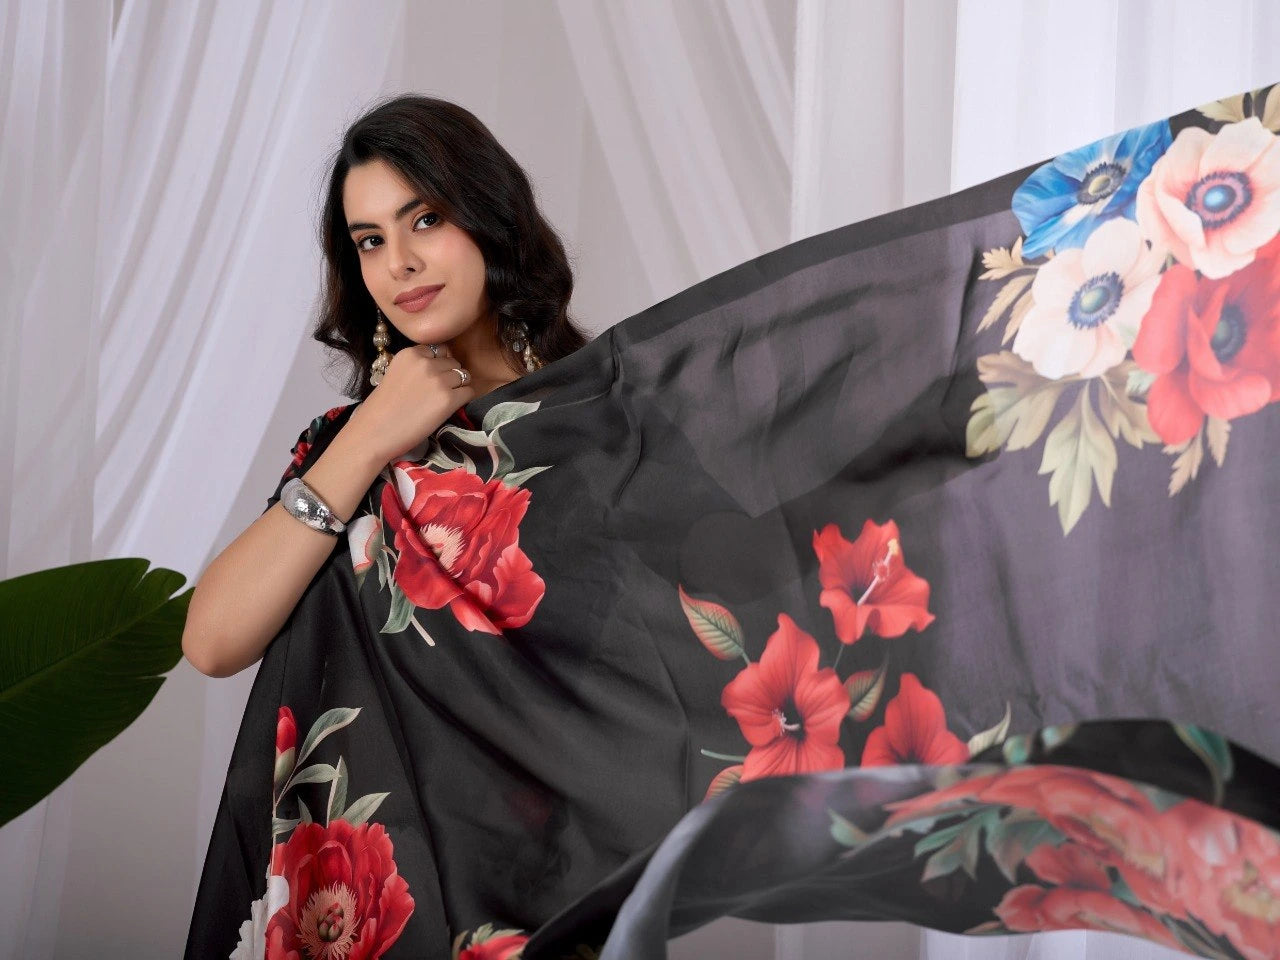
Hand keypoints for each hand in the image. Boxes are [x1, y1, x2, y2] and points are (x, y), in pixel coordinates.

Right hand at [346, 342, 476, 464]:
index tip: (430, 379)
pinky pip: (469, 392)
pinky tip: (450, 408)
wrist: (374, 433)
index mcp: (410, 353)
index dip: (438, 365)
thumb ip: (417, 366)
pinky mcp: (448, 399)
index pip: (438, 350)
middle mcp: (426, 363)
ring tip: (444, 400)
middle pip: (453, 362)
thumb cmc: (382, 408)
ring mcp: (438, 381)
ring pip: (464, 376)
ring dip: (458, 387)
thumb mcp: (396, 373)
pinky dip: (464, 399)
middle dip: (449, 375)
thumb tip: (443, 364)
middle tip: (437, 392)